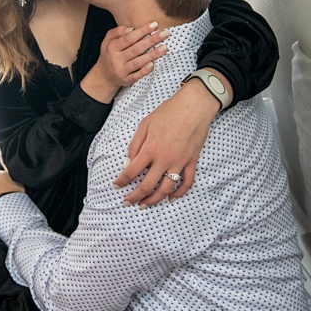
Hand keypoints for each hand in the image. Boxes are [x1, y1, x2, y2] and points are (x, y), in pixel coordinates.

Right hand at [82, 22, 169, 102]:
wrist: (104, 75)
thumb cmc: (109, 54)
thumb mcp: (108, 40)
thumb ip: (118, 32)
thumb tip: (131, 28)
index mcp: (112, 47)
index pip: (129, 38)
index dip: (142, 31)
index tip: (154, 24)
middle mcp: (116, 59)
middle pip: (136, 49)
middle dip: (151, 40)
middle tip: (165, 33)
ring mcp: (121, 70)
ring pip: (138, 62)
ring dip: (152, 55)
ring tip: (164, 48)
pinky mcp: (126, 80)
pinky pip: (136, 76)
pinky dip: (144, 71)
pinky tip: (153, 65)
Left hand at [114, 80, 217, 205]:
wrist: (194, 106)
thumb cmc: (169, 111)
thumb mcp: (145, 123)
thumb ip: (135, 144)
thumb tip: (128, 162)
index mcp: (150, 149)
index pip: (131, 171)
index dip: (122, 181)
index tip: (116, 186)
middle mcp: (164, 159)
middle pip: (147, 186)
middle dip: (134, 197)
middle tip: (127, 202)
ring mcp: (179, 163)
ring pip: (166, 189)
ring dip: (154, 200)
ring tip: (145, 204)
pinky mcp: (192, 162)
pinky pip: (187, 183)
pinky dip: (179, 193)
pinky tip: (171, 198)